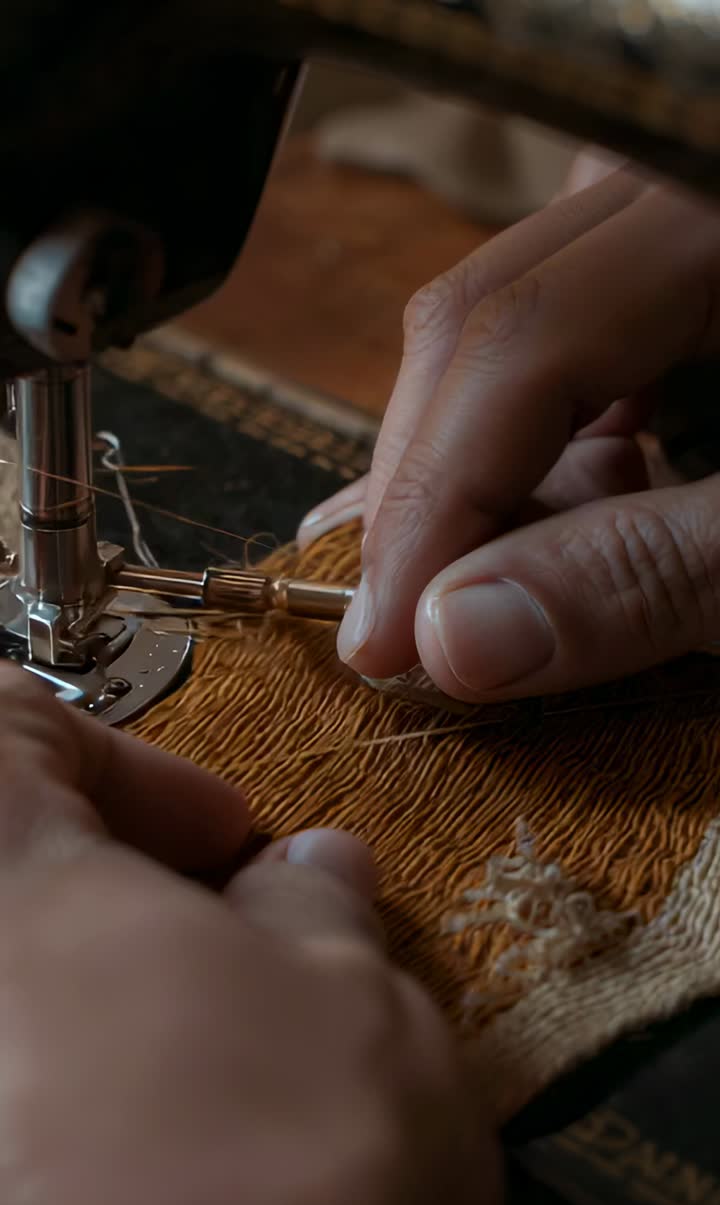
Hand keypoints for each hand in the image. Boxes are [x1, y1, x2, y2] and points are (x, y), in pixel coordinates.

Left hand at [0, 665, 501, 1204]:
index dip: (120, 762)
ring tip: (219, 1065)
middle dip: (115, 897)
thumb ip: (314, 907)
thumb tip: (313, 876)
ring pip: (21, 1004)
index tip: (219, 837)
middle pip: (6, 878)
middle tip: (225, 946)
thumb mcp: (347, 992)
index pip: (2, 723)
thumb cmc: (277, 1172)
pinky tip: (170, 1155)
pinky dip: (76, 1102)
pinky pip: (22, 1109)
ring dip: (107, 1009)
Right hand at [300, 163, 719, 701]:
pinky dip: (518, 440)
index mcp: (711, 208)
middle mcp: (665, 188)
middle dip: (421, 489)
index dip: (431, 502)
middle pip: (479, 318)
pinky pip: (549, 332)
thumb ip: (649, 572)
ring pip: (496, 323)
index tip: (385, 639)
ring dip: (459, 468)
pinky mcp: (662, 255)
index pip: (516, 342)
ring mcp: (656, 215)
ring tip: (438, 587)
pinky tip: (513, 517)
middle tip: (390, 627)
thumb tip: (455, 637)